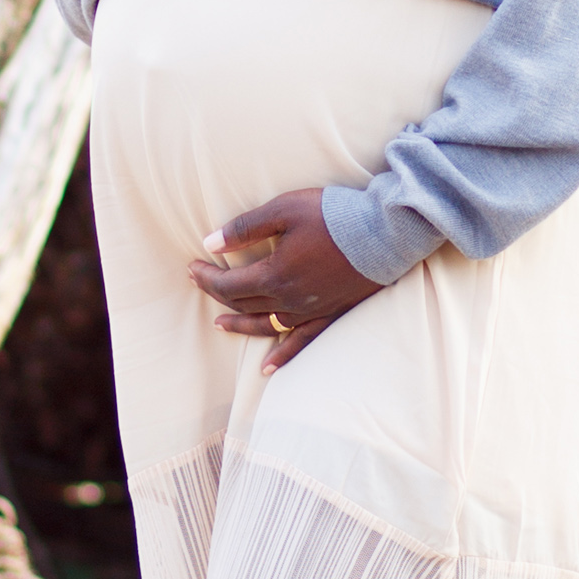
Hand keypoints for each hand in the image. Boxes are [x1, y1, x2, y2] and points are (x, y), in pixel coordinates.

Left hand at [194, 190, 375, 366]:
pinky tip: (268, 368)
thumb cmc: (334, 216)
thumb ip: (245, 228)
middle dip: (217, 293)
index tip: (192, 266)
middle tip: (199, 282)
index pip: (228, 284)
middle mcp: (288, 300)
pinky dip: (282, 356)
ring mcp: (310, 311)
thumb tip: (210, 243)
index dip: (206, 277)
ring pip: (265, 325)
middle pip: (243, 303)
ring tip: (220, 324)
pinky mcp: (331, 315)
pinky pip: (301, 342)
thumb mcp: (284, 209)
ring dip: (240, 324)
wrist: (386, 232)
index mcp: (273, 275)